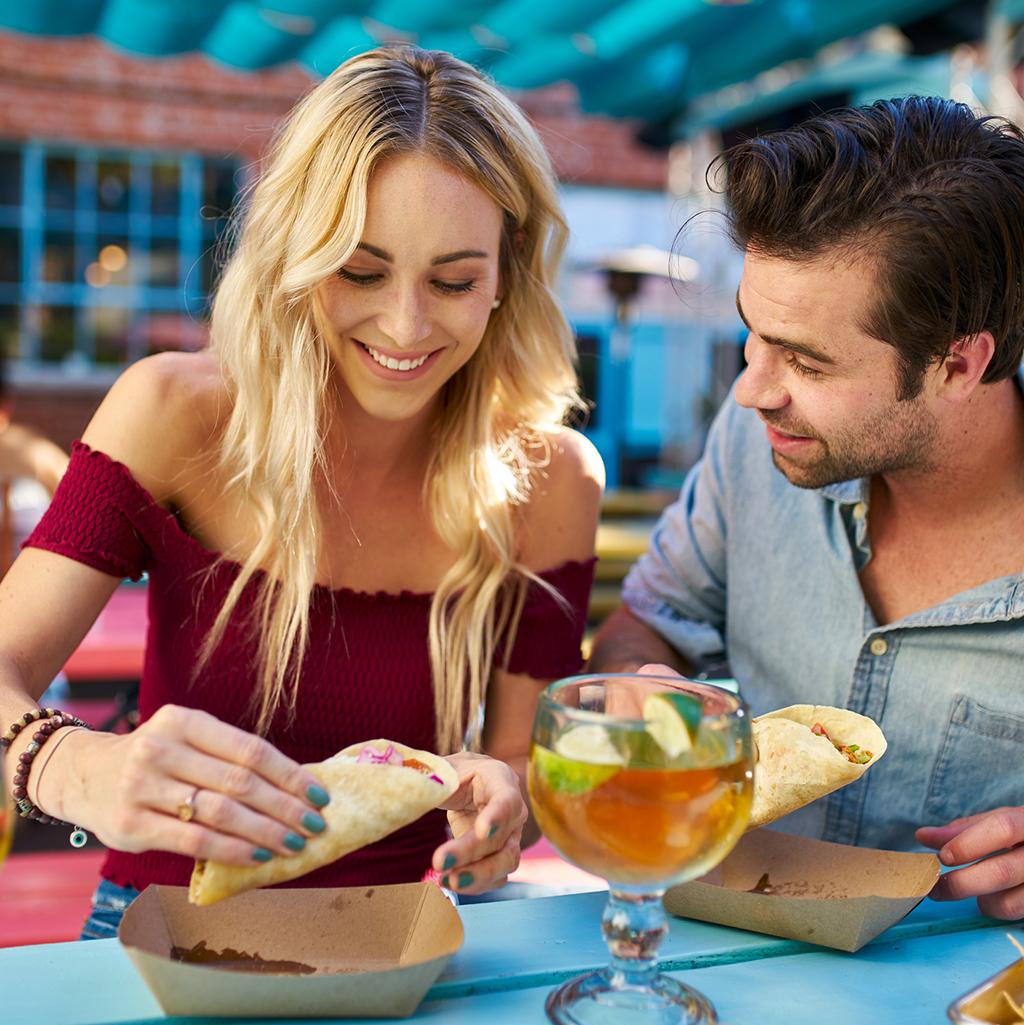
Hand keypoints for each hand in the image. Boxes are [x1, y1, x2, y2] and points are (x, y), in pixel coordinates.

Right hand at [40, 705, 331, 866]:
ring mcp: (143, 786)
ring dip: (265, 831)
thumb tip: (296, 786)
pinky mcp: (132, 824)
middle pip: (240, 782)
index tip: (319, 795)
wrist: (83, 776)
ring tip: (294, 844)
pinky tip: (258, 857)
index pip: (250, 750)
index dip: (290, 774)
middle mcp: (162, 748)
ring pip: (220, 812)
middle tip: (315, 825)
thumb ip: (228, 757)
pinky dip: (232, 850)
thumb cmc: (156, 760)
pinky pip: (194, 841)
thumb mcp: (187, 741)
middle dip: (285, 807)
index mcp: (184, 721)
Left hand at [431, 751, 526, 895]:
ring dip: (476, 876)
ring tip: (445, 880)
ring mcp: (510, 836)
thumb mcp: (444, 768)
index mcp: (500, 780)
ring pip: (504, 862)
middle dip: (472, 854)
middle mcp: (512, 811)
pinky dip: (474, 884)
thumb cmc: (458, 773)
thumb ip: (427, 776)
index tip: (481, 831)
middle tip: (440, 862)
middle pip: (501, 838)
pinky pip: (494, 877)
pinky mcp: (500, 856)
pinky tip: (449, 881)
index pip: (507, 800)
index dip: (497, 816)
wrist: (472, 784)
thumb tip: (401, 782)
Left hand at [916, 807, 1023, 918]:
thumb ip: (964, 830)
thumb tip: (922, 836)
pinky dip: (998, 910)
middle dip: (961, 883)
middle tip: (935, 888)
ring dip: (982, 902)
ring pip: (1011, 903)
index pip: (1002, 829)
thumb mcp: (1000, 822)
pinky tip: (992, 899)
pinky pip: (1018, 915)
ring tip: (972, 892)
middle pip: (1001, 872)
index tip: (942, 857)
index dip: (968, 844)